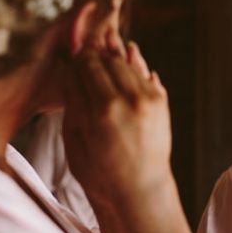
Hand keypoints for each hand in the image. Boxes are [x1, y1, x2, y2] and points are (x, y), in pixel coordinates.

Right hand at [63, 45, 170, 207]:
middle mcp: (129, 100)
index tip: (72, 52)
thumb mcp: (76, 140)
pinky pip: (146, 73)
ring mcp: (149, 101)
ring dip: (116, 53)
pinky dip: (135, 64)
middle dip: (96, 52)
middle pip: (109, 60)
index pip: (87, 66)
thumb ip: (73, 102)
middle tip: (87, 45)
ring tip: (106, 43)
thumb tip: (69, 71)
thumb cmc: (100, 171)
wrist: (140, 189)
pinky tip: (129, 54)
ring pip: (129, 63)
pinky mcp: (161, 104)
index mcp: (103, 110)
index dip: (78, 56)